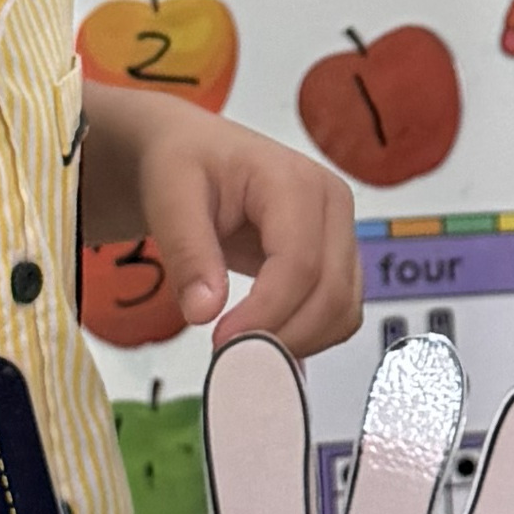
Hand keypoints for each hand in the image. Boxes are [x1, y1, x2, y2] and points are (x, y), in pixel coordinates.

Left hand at [88, 89, 364, 356]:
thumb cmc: (184, 164)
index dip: (266, 314)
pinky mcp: (336, 258)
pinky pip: (338, 313)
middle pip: (332, 293)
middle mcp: (332, 205)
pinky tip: (264, 339)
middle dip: (283, 336)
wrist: (193, 155)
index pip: (299, 265)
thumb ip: (187, 251)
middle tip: (231, 358)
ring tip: (243, 348)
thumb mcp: (169, 197)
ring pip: (343, 310)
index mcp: (295, 181)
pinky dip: (307, 337)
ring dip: (298, 342)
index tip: (222, 342)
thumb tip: (205, 312)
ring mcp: (340, 232)